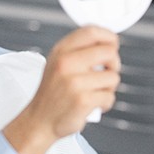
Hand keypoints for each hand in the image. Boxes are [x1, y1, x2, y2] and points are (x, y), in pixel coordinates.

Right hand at [3, 26, 120, 153]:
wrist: (39, 121)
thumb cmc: (52, 93)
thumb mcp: (57, 63)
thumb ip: (78, 51)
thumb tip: (107, 42)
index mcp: (61, 51)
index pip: (91, 32)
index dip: (108, 36)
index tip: (113, 44)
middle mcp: (66, 63)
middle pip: (109, 52)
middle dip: (114, 63)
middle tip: (107, 72)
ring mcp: (74, 82)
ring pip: (113, 76)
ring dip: (109, 87)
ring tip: (95, 92)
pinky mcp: (83, 100)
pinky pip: (109, 96)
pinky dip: (105, 103)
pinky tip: (94, 104)